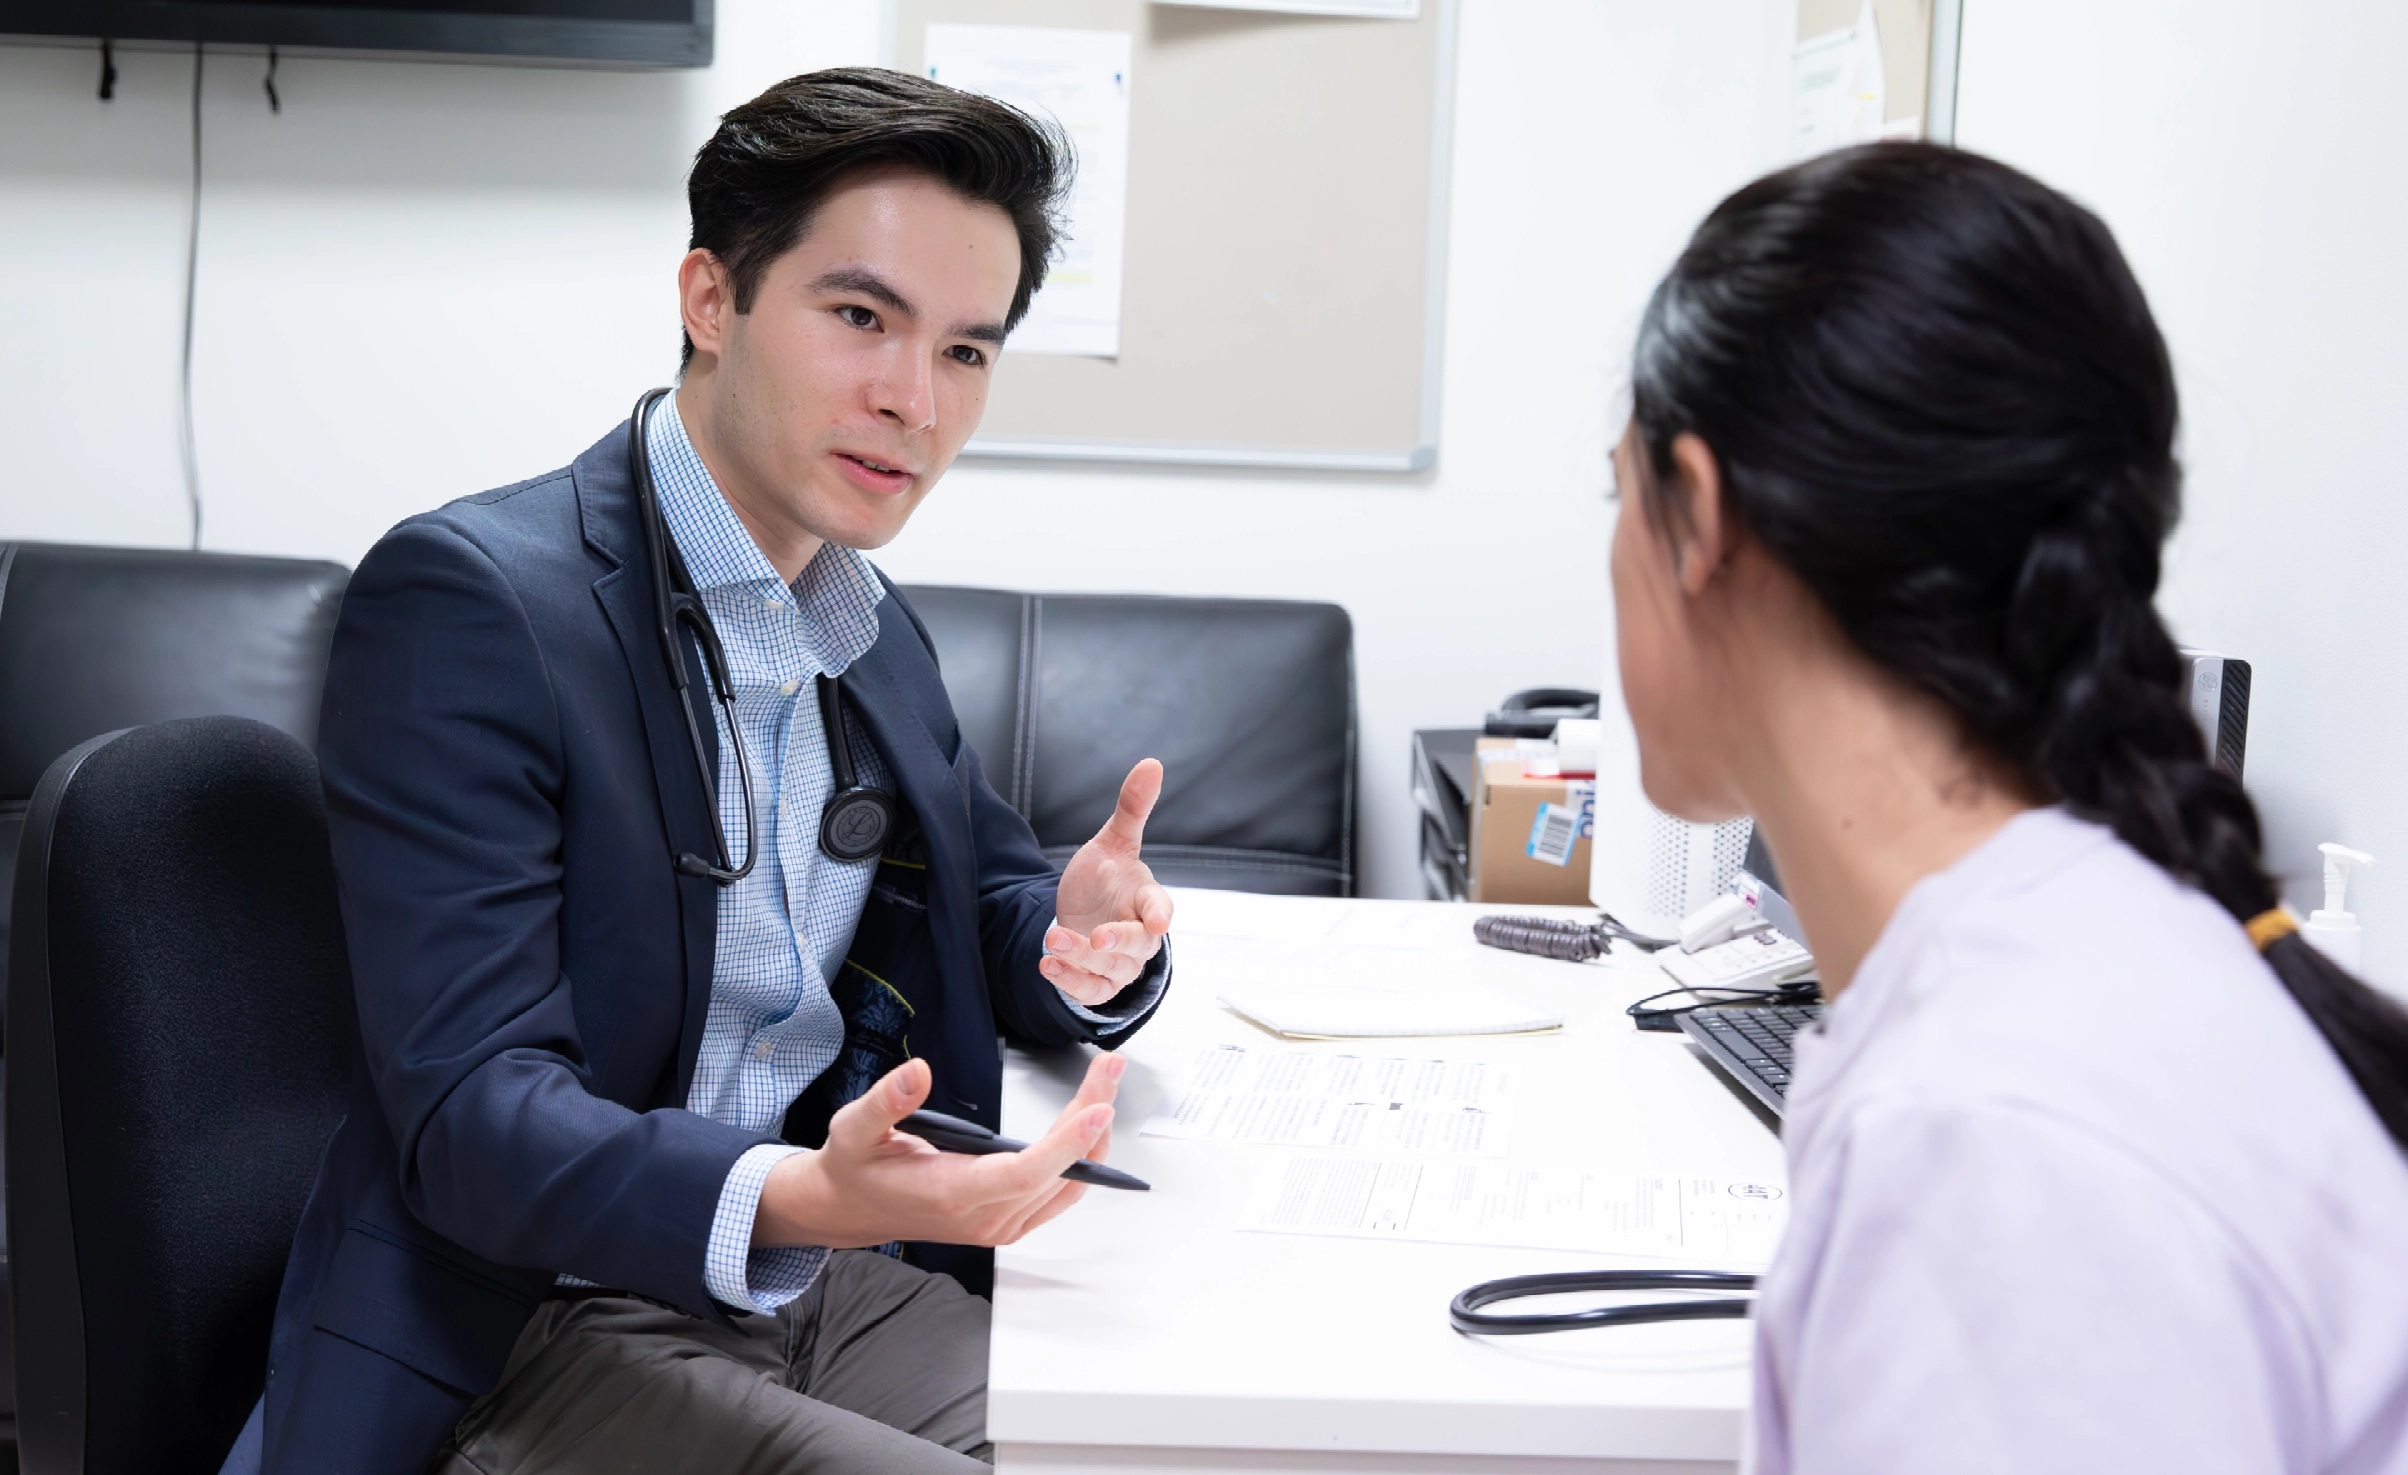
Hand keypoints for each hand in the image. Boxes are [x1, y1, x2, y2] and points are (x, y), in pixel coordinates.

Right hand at [754, 1054, 1124, 1249]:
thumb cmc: (856, 1166)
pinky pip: (1059, 1196)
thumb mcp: (853, 1128)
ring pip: (1066, 1187)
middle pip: (1056, 1173)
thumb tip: (917, 1070)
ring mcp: (999, 1227)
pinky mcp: (1008, 1225)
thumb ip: (886, 1101)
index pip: (1023, 1174)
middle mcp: (983, 1218)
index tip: (1097, 1107)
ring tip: (1104, 1084)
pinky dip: (1081, 1160)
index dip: (1065, 1145)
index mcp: (950, 1192)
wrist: (851, 1209)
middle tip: (1110, 1069)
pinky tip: (1088, 1123)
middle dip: (1090, 1119)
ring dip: (1092, 1137)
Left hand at [1046, 758, 1175, 1005]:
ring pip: (1109, 969)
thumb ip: (1132, 809)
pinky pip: (1090, 991)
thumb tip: (1151, 764)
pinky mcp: (1099, 983)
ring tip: (1054, 941)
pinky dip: (1070, 982)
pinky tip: (1047, 966)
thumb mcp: (1113, 842)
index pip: (1160, 908)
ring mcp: (1120, 963)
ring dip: (1082, 959)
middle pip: (1137, 945)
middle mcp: (1140, 937)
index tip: (1159, 921)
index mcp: (1148, 900)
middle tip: (1096, 937)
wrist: (1083, 914)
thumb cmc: (1107, 880)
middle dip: (1116, 941)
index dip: (1160, 914)